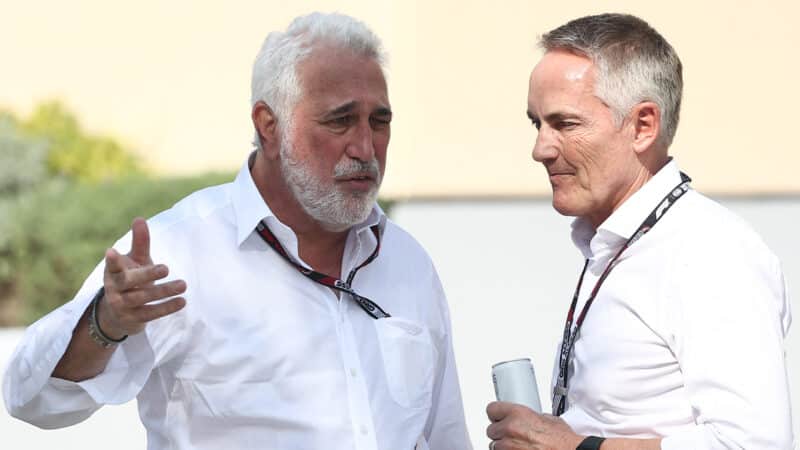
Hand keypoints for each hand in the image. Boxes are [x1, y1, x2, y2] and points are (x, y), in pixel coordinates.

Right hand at [98, 217, 186, 338]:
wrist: (118, 314)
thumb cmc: (131, 279)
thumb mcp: (135, 260)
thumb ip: (140, 242)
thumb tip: (139, 218)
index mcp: (113, 272)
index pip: (111, 265)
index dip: (112, 260)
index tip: (111, 251)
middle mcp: (114, 289)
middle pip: (129, 282)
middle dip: (147, 275)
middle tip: (166, 268)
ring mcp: (122, 305)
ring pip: (142, 298)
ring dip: (163, 291)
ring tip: (183, 285)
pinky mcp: (133, 319)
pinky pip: (151, 313)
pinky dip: (166, 308)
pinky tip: (182, 301)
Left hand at [486, 401, 582, 449]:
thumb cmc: (562, 441)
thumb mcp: (548, 419)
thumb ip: (531, 417)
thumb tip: (527, 419)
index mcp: (518, 414)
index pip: (492, 409)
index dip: (496, 415)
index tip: (498, 418)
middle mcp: (510, 428)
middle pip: (491, 430)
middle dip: (501, 433)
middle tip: (513, 436)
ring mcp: (508, 446)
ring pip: (495, 446)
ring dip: (504, 447)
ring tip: (519, 447)